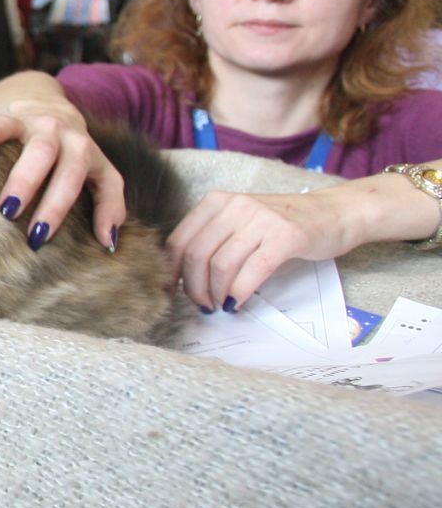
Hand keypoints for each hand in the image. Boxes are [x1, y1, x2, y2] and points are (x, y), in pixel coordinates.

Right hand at [0, 92, 126, 247]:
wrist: (35, 96)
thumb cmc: (63, 146)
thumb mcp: (93, 167)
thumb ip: (106, 199)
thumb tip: (109, 243)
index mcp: (91, 155)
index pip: (105, 184)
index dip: (104, 212)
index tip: (95, 243)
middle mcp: (71, 138)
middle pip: (69, 170)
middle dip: (54, 204)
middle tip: (35, 235)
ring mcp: (42, 125)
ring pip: (40, 150)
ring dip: (24, 180)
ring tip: (4, 207)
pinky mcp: (13, 116)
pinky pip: (1, 125)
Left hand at [168, 188, 362, 310]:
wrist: (335, 212)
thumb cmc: (283, 224)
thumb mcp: (240, 222)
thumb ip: (213, 240)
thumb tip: (184, 276)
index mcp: (216, 202)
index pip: (180, 240)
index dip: (172, 272)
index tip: (172, 293)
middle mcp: (235, 206)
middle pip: (197, 255)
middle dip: (194, 288)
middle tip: (202, 305)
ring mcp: (261, 219)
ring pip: (221, 265)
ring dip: (216, 293)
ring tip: (220, 305)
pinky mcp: (285, 236)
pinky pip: (253, 271)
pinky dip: (240, 292)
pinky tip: (238, 302)